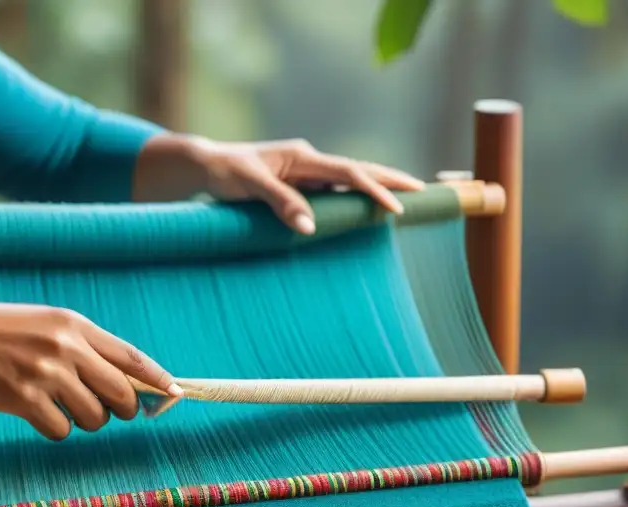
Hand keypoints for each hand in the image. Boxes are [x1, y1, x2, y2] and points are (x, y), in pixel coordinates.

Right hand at [0, 300, 179, 440]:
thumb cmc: (5, 334)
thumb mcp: (50, 326)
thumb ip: (87, 348)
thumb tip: (128, 384)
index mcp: (76, 326)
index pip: (131, 357)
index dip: (157, 379)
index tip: (175, 393)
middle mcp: (66, 348)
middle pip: (122, 393)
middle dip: (126, 409)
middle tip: (113, 412)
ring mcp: (47, 374)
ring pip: (95, 417)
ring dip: (87, 421)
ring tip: (64, 407)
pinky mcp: (26, 399)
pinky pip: (62, 431)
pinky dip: (57, 429)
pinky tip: (40, 414)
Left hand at [134, 134, 424, 234]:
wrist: (204, 166)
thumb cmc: (222, 173)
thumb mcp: (248, 187)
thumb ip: (279, 203)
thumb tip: (309, 227)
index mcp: (302, 157)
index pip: (348, 173)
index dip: (374, 190)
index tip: (394, 209)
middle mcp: (308, 162)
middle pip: (359, 170)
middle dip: (391, 181)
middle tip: (424, 193)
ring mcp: (305, 174)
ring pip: (349, 180)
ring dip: (377, 188)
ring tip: (407, 200)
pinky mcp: (298, 186)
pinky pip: (334, 193)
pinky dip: (355, 199)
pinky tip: (367, 211)